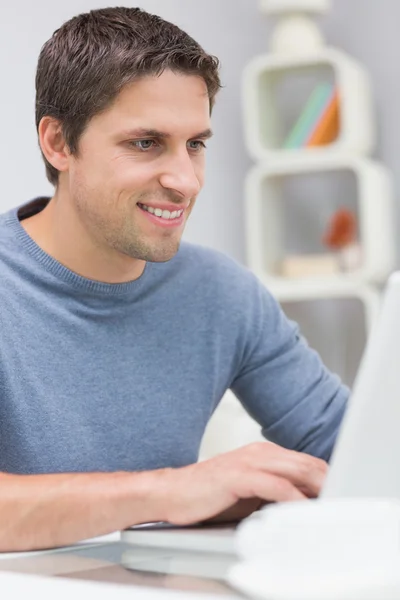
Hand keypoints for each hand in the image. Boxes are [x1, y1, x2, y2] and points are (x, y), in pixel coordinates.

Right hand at [157, 441, 327, 524]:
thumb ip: (275, 492)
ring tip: (333, 503)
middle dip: (329, 482)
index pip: (305, 462)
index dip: (326, 477)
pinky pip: (274, 486)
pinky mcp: (238, 476)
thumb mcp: (250, 492)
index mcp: (263, 453)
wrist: (172, 493)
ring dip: (317, 488)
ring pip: (295, 471)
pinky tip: (302, 508)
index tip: (341, 493)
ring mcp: (248, 462)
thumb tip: (303, 503)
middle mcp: (258, 453)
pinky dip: (293, 498)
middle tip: (345, 498)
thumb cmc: (208, 495)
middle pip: (306, 464)